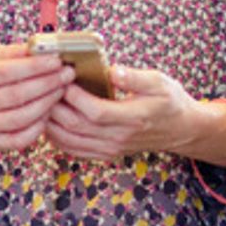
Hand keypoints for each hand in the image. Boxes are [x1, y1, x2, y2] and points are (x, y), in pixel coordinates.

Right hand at [0, 43, 73, 151]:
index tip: (57, 61)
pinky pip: (20, 138)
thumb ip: (16, 52)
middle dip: (48, 83)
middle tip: (67, 74)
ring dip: (48, 103)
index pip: (7, 71)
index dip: (35, 66)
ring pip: (22, 118)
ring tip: (61, 89)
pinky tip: (48, 112)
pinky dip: (38, 126)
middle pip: (18, 95)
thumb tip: (45, 48)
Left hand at [43, 65, 225, 166]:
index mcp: (133, 118)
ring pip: (70, 141)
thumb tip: (113, 71)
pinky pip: (74, 150)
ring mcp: (111, 149)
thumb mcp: (160, 82)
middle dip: (57, 106)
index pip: (96, 112)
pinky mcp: (106, 154)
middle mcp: (120, 138)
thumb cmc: (170, 102)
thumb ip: (135, 78)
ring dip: (52, 123)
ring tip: (45, 102)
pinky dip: (57, 138)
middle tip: (48, 86)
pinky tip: (51, 122)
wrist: (181, 129)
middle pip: (77, 127)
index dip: (76, 97)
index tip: (65, 78)